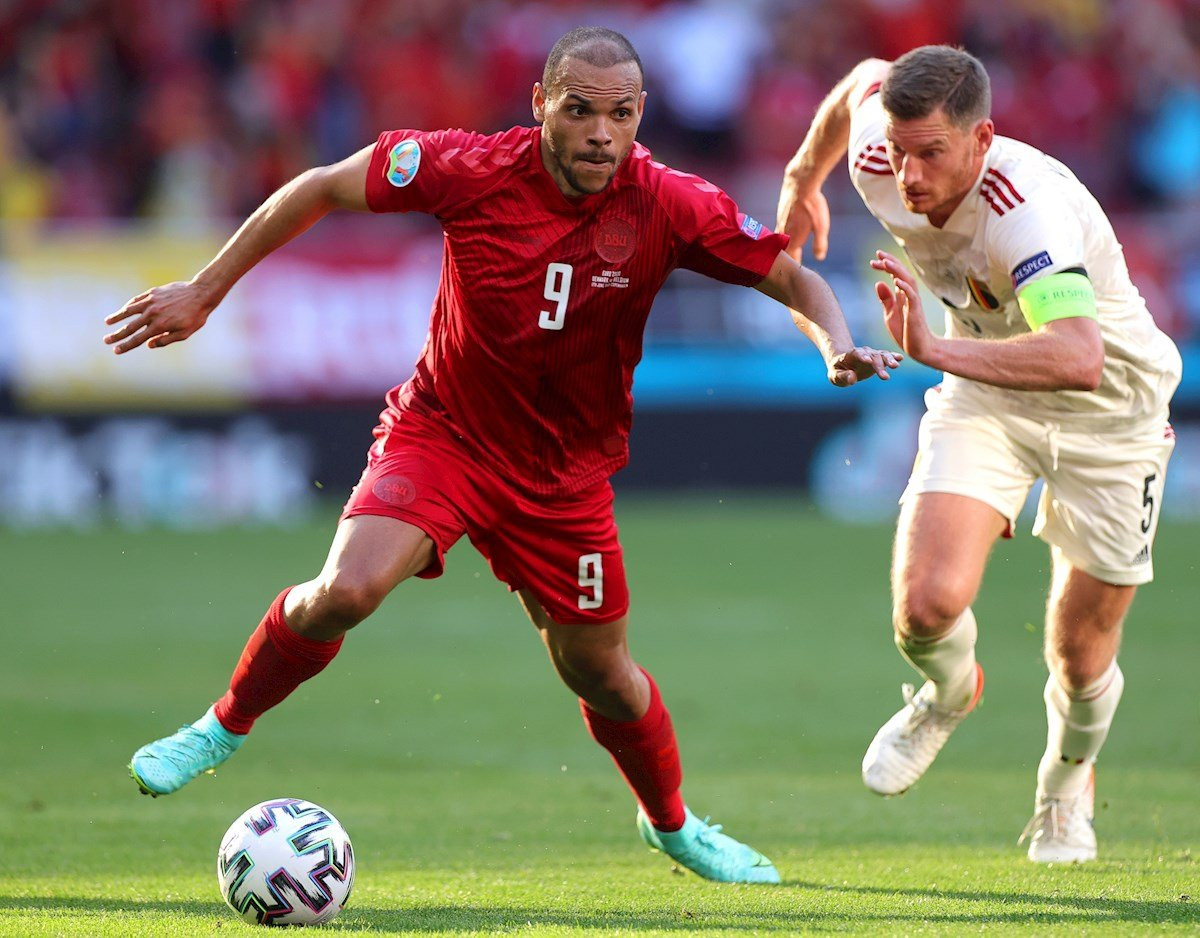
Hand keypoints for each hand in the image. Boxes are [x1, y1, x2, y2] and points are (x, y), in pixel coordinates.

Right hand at [104, 281, 216, 353]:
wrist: (201, 294)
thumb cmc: (195, 316)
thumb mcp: (185, 333)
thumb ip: (166, 340)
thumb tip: (149, 345)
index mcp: (159, 326)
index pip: (138, 339)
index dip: (126, 346)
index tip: (116, 350)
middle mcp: (152, 314)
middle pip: (130, 327)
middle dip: (117, 335)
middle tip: (106, 340)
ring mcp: (151, 302)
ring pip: (129, 311)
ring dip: (117, 317)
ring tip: (107, 322)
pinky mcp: (152, 293)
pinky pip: (137, 300)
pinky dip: (129, 306)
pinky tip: (124, 309)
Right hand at [776, 174, 830, 263]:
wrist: (800, 183)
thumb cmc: (813, 205)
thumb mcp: (821, 226)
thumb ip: (820, 243)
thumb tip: (819, 258)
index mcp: (794, 238)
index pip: (791, 259)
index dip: (793, 266)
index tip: (793, 275)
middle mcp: (784, 232)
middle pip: (782, 250)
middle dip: (785, 258)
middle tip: (786, 267)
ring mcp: (780, 221)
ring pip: (779, 239)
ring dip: (782, 246)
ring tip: (784, 252)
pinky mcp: (781, 213)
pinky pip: (779, 228)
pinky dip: (781, 234)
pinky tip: (785, 232)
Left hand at [828, 345, 901, 386]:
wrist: (844, 364)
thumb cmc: (838, 370)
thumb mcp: (835, 375)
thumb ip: (843, 376)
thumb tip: (852, 379)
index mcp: (850, 355)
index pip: (857, 354)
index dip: (862, 356)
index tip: (868, 361)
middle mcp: (863, 353)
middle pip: (872, 356)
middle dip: (879, 365)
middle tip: (885, 377)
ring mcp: (871, 355)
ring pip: (881, 355)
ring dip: (889, 360)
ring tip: (896, 366)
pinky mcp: (878, 359)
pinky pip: (886, 356)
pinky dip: (893, 357)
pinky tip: (900, 358)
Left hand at [871, 251, 938, 365]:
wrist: (919, 348)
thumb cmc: (905, 331)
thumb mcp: (889, 314)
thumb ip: (885, 299)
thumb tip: (878, 282)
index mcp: (902, 295)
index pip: (894, 275)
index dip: (885, 267)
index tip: (873, 261)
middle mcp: (909, 295)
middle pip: (901, 273)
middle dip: (890, 262)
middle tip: (878, 253)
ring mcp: (914, 302)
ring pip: (908, 281)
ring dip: (897, 271)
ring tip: (886, 262)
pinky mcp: (916, 312)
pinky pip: (912, 296)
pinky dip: (905, 287)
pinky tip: (896, 281)